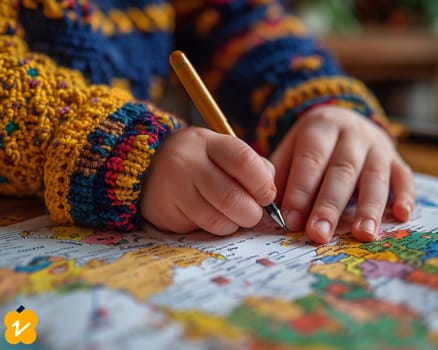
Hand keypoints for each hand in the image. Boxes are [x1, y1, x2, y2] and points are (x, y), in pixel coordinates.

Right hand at [140, 127, 276, 234]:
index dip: (262, 183)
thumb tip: (269, 193)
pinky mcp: (165, 213)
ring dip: (234, 223)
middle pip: (232, 197)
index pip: (243, 160)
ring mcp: (173, 189)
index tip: (267, 195)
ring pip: (218, 219)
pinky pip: (202, 229)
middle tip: (252, 213)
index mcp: (208, 142)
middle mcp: (187, 163)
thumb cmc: (199, 160)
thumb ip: (251, 166)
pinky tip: (211, 216)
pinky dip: (216, 228)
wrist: (150, 167)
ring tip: (231, 215)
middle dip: (252, 213)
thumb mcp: (221, 150)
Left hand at [270, 105, 414, 242]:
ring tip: (361, 234)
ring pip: (374, 177)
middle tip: (318, 234)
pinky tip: (401, 216)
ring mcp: (377, 146)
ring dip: (369, 207)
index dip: (301, 190)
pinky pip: (404, 177)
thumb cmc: (311, 145)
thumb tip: (270, 205)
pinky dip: (405, 196)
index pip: (310, 160)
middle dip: (329, 205)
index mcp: (320, 127)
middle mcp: (351, 134)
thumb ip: (280, 173)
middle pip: (341, 171)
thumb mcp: (291, 148)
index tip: (292, 220)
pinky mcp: (395, 159)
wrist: (343, 120)